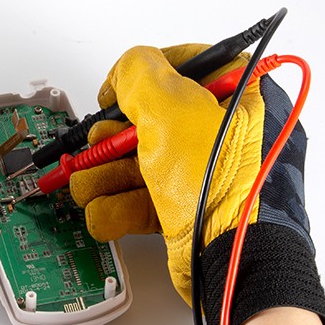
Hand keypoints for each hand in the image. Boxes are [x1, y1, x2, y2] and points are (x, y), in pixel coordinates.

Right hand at [69, 43, 324, 324]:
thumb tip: (125, 72)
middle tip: (101, 144)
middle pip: (150, 118)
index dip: (146, 72)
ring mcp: (202, 174)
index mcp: (237, 97)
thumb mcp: (170, 107)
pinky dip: (116, 205)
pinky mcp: (185, 210)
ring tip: (88, 184)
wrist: (230, 260)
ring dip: (103, 173)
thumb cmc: (215, 182)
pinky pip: (140, 199)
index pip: (189, 64)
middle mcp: (222, 134)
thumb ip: (139, 73)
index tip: (117, 87)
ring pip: (138, 161)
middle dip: (112, 137)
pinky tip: (105, 210)